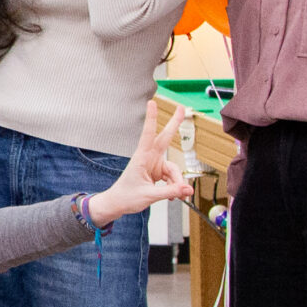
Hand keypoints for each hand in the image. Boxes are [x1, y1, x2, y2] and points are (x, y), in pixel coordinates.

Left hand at [83, 103, 193, 226]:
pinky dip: (175, 187)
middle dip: (174, 123)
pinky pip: (173, 178)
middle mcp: (149, 158)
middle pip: (165, 138)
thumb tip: (188, 189)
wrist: (119, 204)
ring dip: (177, 182)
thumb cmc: (127, 197)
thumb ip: (170, 192)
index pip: (148, 134)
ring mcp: (155, 165)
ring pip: (174, 169)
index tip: (152, 103)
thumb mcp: (149, 196)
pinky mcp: (158, 173)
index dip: (151, 119)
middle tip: (182, 107)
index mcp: (141, 158)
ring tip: (176, 196)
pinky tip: (173, 196)